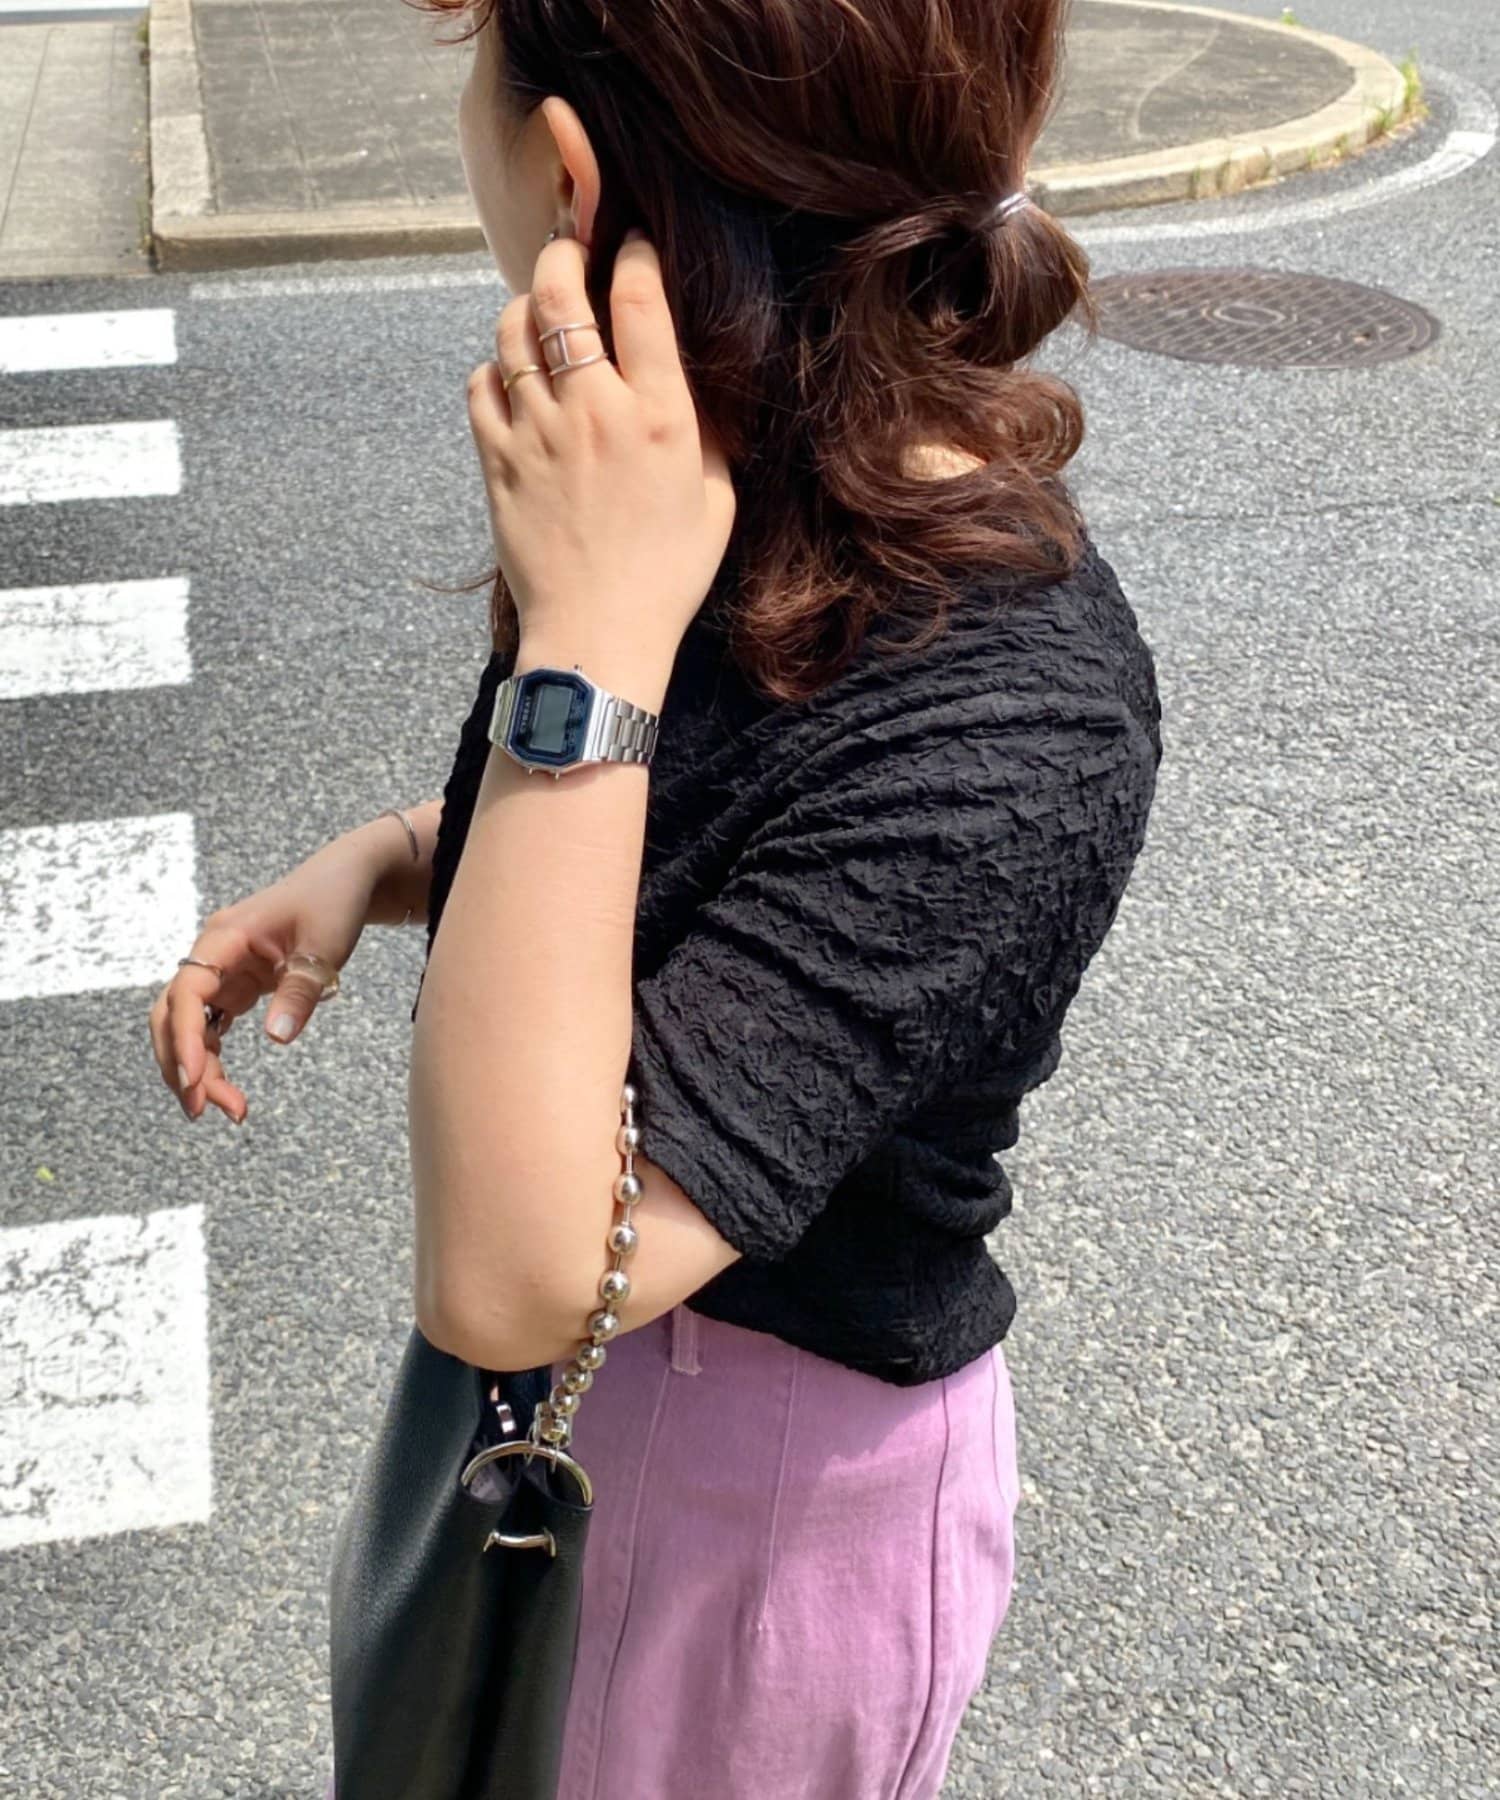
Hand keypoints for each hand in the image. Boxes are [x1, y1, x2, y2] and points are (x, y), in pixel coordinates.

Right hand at [147, 836, 379, 1125]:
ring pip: (188, 1027)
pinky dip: (213, 1058)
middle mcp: (212, 955)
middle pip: (172, 1015)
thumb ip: (300, 992)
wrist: (346, 878)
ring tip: (229, 1110)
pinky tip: (228, 1090)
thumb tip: (276, 1040)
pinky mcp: (234, 986)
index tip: (195, 1080)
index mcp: (224, 936)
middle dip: (181, 1064)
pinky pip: (210, 1027)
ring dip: (197, 1069)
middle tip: (207, 1111)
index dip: (186, 1038)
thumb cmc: (333, 901)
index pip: (187, 992)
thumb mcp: (324, 946)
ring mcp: (220, 971)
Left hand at [467, 228, 735, 683]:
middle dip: (562, 254)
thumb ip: (708, 432)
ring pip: (510, 331)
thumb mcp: (716, 500)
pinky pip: (481, 386)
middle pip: (559, 293)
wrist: (599, 635)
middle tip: (569, 251)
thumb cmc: (668, 576)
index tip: (636, 243)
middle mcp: (594, 411)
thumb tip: (692, 382)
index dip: (636, 253)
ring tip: (538, 315)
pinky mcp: (496, 461)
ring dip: (523, 309)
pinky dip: (493, 369)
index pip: (640, 299)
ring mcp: (537, 433)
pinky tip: (512, 380)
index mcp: (659, 416)